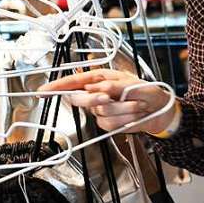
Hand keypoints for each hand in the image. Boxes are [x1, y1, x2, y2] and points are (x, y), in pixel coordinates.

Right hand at [37, 68, 175, 134]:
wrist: (161, 110)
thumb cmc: (149, 92)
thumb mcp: (133, 84)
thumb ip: (112, 86)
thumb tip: (94, 88)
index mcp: (101, 78)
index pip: (74, 82)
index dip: (57, 86)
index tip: (42, 91)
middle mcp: (99, 93)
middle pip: (82, 99)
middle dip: (96, 99)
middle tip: (110, 97)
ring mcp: (103, 109)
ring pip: (100, 113)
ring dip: (122, 110)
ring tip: (137, 105)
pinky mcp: (109, 122)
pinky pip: (110, 124)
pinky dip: (125, 119)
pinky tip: (135, 114)